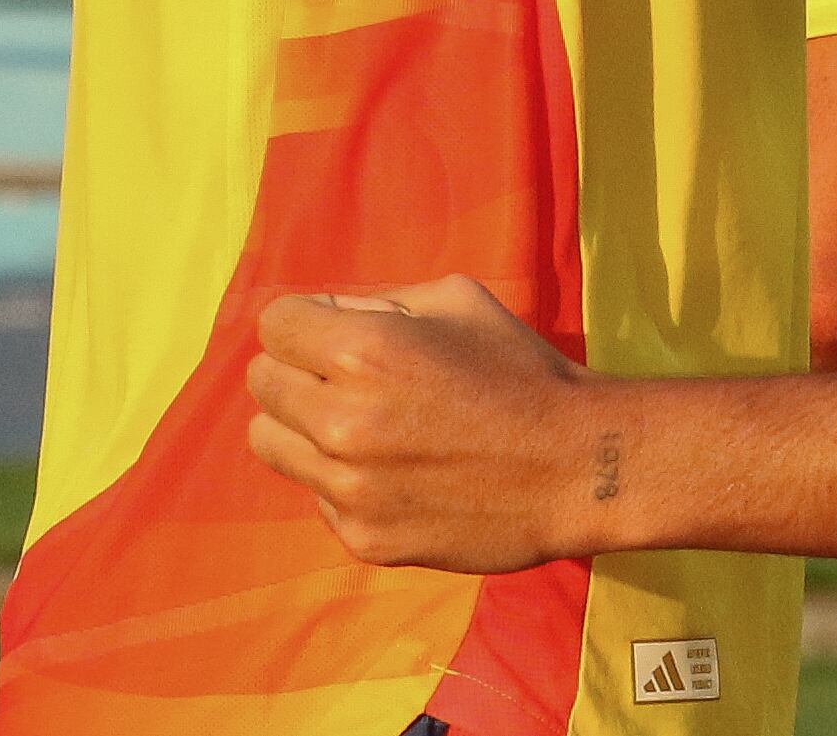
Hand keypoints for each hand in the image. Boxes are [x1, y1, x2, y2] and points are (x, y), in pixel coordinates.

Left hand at [243, 277, 614, 572]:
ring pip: (269, 442)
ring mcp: (349, 488)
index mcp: (364, 352)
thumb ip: (378, 302)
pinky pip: (314, 494)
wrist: (574, 467)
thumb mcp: (456, 300)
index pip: (274, 325)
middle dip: (298, 370)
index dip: (303, 322)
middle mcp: (343, 421)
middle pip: (262, 383)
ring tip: (358, 424)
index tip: (330, 331)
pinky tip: (393, 470)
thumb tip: (323, 314)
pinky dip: (340, 479)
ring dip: (304, 426)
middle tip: (344, 377)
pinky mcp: (362, 537)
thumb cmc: (519, 370)